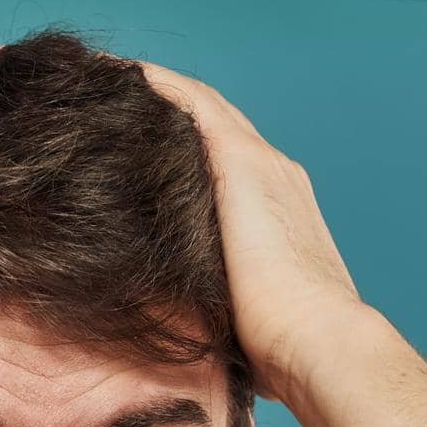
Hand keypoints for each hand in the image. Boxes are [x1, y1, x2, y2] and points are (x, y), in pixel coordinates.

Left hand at [137, 61, 375, 403]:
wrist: (317, 341)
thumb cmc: (282, 351)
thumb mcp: (241, 316)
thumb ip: (213, 302)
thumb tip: (176, 328)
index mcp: (276, 211)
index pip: (225, 162)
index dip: (186, 146)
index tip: (143, 144)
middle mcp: (274, 176)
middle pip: (213, 124)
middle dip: (167, 109)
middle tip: (115, 98)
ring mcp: (262, 165)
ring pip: (202, 106)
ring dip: (157, 89)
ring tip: (109, 79)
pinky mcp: (243, 164)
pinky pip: (194, 104)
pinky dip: (160, 86)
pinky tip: (124, 75)